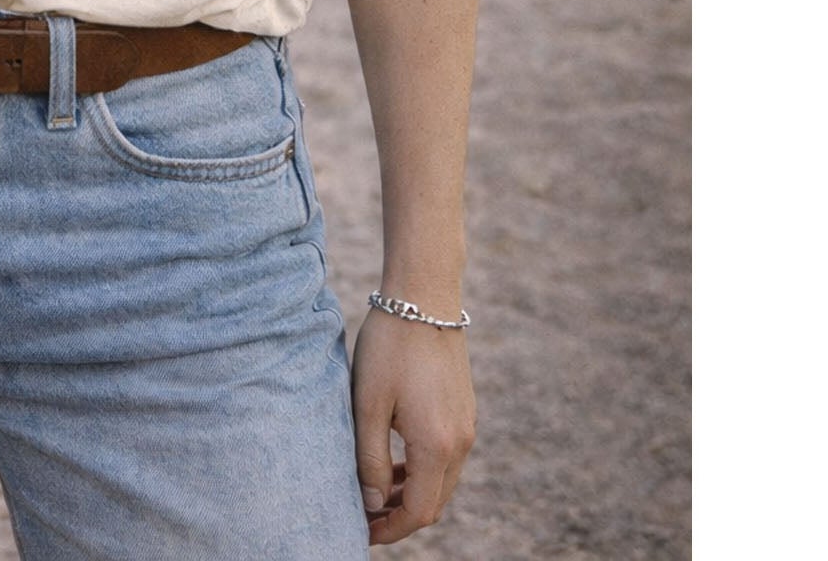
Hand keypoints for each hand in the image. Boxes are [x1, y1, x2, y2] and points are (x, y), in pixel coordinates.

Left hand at [351, 307, 475, 543]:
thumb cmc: (390, 346)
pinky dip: (423, 470)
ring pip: (441, 481)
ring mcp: (467, 426)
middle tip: (364, 516)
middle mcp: (460, 443)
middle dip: (400, 515)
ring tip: (375, 490)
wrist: (425, 296)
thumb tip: (373, 503)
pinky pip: (446, 456)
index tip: (361, 532)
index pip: (418, 512)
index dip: (390, 529)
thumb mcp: (369, 403)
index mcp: (437, 447)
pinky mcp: (464, 410)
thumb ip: (370, 458)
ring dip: (412, 493)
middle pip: (434, 502)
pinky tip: (396, 460)